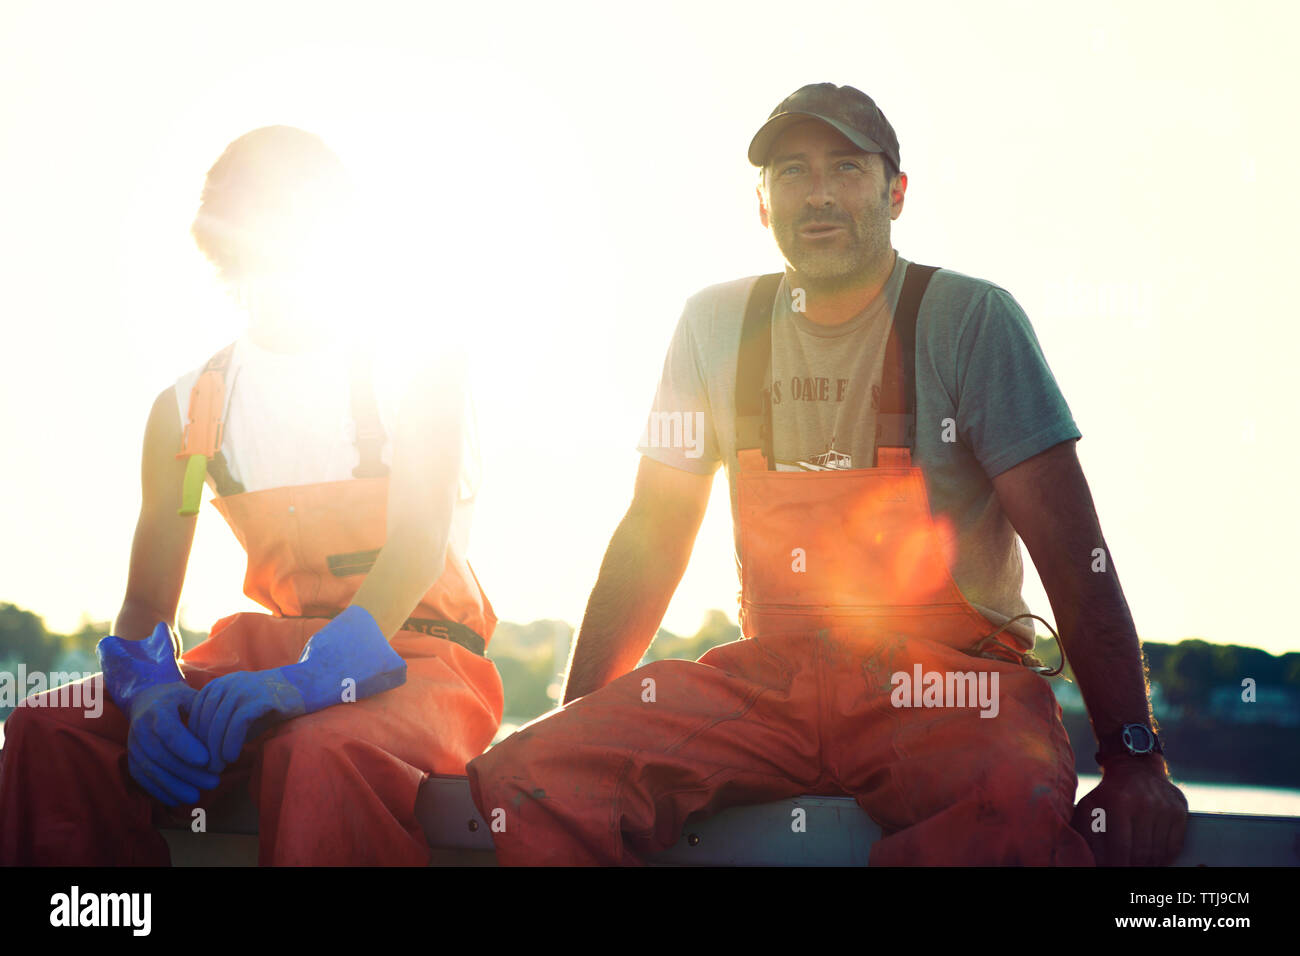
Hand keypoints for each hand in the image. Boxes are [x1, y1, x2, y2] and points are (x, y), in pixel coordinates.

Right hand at [125, 681, 219, 805]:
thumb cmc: (178, 700)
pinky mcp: (132, 760)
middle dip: (188, 772)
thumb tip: (224, 737)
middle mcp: (141, 728)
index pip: (168, 730)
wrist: (147, 700)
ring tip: (197, 796)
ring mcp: (134, 745)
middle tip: (214, 782)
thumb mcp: (193, 697)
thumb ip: (206, 714)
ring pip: (151, 770)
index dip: (185, 747)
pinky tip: (177, 801)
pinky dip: (159, 791)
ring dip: (175, 786)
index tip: (206, 760)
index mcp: (158, 709)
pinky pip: (143, 779)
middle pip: (162, 755)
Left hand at [186, 606, 404, 771]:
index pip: (195, 715)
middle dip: (202, 748)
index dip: (193, 740)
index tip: (197, 760)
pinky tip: (232, 756)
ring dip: (215, 748)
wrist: (308, 686)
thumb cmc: (273, 704)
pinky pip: (238, 722)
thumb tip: (205, 756)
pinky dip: (230, 741)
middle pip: (204, 720)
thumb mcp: (243, 713)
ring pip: (218, 722)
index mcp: (219, 685)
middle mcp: (228, 684)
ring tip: (217, 767)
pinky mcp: (260, 696)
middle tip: (205, 769)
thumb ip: (223, 726)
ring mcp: (244, 688)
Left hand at [1071, 755, 1188, 864]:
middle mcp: (1145, 803)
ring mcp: (1165, 807)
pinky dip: (1164, 857)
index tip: (1111, 869)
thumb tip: (1091, 860)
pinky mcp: (1179, 810)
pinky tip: (1153, 860)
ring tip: (1137, 866)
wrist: (1135, 767)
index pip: (1121, 847)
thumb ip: (1087, 833)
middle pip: (1141, 852)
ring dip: (1148, 864)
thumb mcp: (1090, 807)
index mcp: (1118, 802)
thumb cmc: (1107, 793)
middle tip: (1125, 869)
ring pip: (1159, 852)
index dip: (1115, 864)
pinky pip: (1174, 845)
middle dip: (1131, 866)